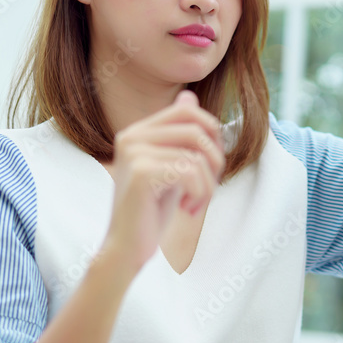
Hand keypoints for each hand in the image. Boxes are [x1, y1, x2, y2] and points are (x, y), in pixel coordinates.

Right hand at [98, 89, 224, 279]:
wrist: (127, 249)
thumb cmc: (151, 212)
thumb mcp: (171, 167)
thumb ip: (179, 136)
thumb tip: (190, 94)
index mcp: (137, 132)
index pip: (188, 110)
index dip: (211, 133)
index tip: (210, 166)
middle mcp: (131, 136)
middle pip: (197, 129)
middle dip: (215, 160)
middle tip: (208, 188)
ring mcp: (134, 153)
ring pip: (197, 154)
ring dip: (207, 185)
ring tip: (195, 204)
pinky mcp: (142, 173)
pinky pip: (190, 172)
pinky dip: (199, 194)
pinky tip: (186, 210)